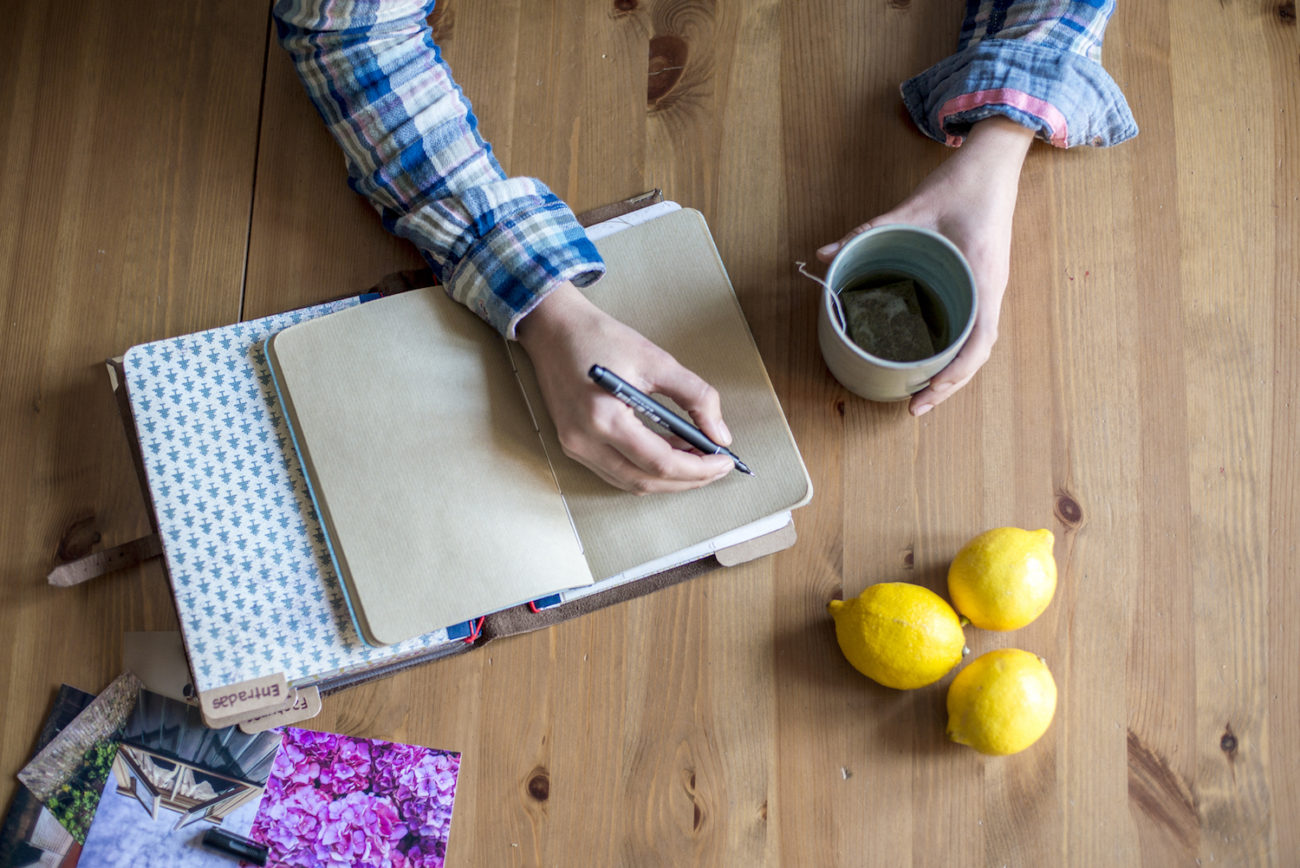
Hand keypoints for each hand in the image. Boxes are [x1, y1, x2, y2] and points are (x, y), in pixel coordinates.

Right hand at [516, 283, 735, 492]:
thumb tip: (720, 434)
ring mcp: (575, 447)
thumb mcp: (656, 360)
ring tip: (696, 460)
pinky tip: (667, 454)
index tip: (724, 461)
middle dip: (687, 480)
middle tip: (716, 467)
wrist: (553, 328)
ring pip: (630, 483)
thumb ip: (695, 396)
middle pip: (646, 481)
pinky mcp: (573, 445)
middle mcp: (584, 441)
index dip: (698, 468)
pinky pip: (615, 472)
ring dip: (667, 479)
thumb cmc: (599, 338)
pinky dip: (645, 470)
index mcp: (605, 418)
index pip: (660, 463)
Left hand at [818, 117, 1034, 415]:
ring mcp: (988, 288)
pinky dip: (955, 350)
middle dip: (948, 385)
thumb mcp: (911, 208)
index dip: (953, 375)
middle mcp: (990, 290)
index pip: (977, 342)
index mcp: (982, 278)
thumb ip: (867, 233)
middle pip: (977, 354)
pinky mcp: (981, 282)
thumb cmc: (961, 184)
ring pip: (976, 344)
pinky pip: (972, 326)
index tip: (925, 395)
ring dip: (953, 372)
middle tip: (913, 407)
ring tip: (921, 393)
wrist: (992, 161)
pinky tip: (932, 360)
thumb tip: (824, 255)